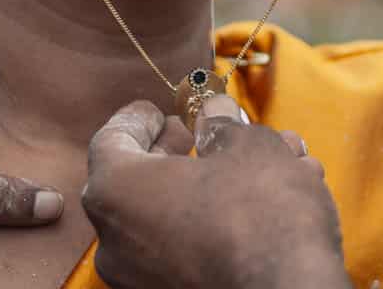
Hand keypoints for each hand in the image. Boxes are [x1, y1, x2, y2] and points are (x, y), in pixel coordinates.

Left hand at [82, 97, 350, 288]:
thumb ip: (221, 126)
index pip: (112, 140)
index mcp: (115, 191)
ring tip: (269, 164)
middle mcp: (116, 242)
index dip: (139, 120)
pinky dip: (223, 225)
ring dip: (220, 186)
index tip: (160, 111)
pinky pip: (193, 250)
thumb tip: (213, 117)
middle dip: (190, 153)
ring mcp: (142, 280)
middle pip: (148, 181)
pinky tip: (270, 208)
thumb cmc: (258, 214)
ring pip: (180, 217)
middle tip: (209, 134)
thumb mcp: (246, 146)